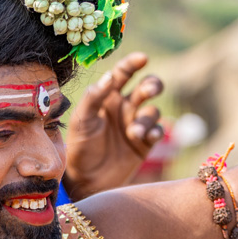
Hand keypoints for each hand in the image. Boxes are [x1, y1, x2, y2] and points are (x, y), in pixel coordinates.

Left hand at [64, 53, 164, 197]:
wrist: (86, 181)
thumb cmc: (79, 147)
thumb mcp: (82, 120)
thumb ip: (94, 97)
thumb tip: (110, 76)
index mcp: (108, 97)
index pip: (123, 73)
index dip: (133, 63)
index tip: (142, 58)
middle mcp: (125, 107)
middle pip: (146, 88)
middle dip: (152, 85)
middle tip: (148, 91)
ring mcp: (136, 124)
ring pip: (152, 111)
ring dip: (146, 119)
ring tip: (133, 133)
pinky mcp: (146, 143)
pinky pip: (158, 131)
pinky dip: (156, 132)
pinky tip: (147, 138)